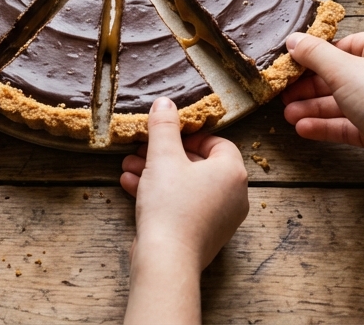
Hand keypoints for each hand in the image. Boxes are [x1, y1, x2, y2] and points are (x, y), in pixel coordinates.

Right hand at [120, 98, 248, 270]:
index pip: (217, 143)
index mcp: (232, 172)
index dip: (188, 135)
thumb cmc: (171, 205)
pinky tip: (131, 186)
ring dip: (157, 174)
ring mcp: (220, 219)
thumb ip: (164, 126)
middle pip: (198, 164)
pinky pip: (183, 206)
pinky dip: (161, 195)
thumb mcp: (163, 156)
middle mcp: (233, 196)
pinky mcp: (203, 235)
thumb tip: (165, 103)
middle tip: (141, 149)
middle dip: (164, 155)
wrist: (166, 260)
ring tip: (130, 167)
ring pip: (186, 186)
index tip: (166, 134)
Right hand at [282, 31, 363, 186]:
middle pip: (339, 76)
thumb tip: (293, 40)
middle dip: (309, 87)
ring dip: (313, 108)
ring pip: (341, 103)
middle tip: (284, 94)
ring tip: (288, 115)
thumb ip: (315, 54)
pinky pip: (348, 125)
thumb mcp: (343, 70)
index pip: (345, 46)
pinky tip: (304, 129)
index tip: (292, 63)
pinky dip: (326, 126)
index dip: (317, 54)